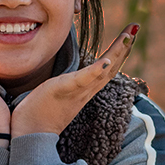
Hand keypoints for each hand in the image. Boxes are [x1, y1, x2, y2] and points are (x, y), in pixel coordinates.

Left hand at [10, 23, 139, 137]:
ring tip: (128, 36)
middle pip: (111, 68)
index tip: (129, 33)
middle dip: (124, 47)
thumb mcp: (57, 94)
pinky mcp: (61, 91)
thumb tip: (70, 76)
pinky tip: (105, 60)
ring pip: (102, 72)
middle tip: (135, 28)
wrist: (29, 136)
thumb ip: (67, 85)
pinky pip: (81, 81)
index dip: (120, 52)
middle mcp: (85, 91)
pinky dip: (94, 71)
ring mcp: (75, 92)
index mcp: (84, 90)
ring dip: (116, 53)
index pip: (107, 69)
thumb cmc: (38, 115)